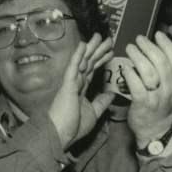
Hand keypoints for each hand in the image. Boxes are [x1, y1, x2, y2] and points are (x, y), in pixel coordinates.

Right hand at [48, 33, 115, 148]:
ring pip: (82, 61)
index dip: (101, 60)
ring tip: (99, 36)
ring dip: (91, 48)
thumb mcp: (93, 113)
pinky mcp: (67, 84)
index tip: (110, 51)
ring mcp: (70, 82)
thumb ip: (101, 102)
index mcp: (81, 89)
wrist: (60, 135)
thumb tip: (111, 94)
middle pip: (89, 62)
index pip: (93, 70)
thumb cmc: (73, 127)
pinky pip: (73, 67)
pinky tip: (83, 45)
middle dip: (98, 50)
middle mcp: (76, 83)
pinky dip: (78, 55)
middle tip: (108, 39)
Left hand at [124, 32, 171, 143]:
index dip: (167, 45)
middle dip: (149, 47)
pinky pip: (136, 86)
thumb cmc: (164, 106)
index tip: (158, 34)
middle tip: (139, 39)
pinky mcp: (142, 104)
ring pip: (148, 72)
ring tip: (130, 48)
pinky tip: (126, 67)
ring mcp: (156, 96)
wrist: (156, 130)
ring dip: (138, 57)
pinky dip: (130, 75)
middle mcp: (170, 88)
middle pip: (161, 63)